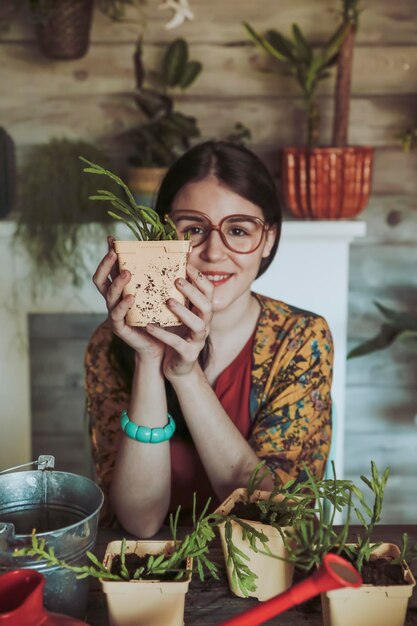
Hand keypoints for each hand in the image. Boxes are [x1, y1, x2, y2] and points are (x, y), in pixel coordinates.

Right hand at [92, 237, 164, 360]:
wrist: (162, 345)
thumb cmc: (162, 316)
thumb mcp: (162, 293)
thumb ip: (165, 275)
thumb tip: (185, 250)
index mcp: (121, 291)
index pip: (109, 270)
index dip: (108, 255)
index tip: (111, 239)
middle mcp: (114, 301)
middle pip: (100, 280)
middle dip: (105, 265)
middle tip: (114, 253)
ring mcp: (115, 314)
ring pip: (109, 296)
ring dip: (117, 283)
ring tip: (127, 274)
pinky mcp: (120, 328)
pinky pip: (117, 315)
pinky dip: (123, 306)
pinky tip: (131, 298)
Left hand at [145, 263, 213, 378]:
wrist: (178, 367)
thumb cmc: (176, 335)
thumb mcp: (179, 315)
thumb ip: (178, 296)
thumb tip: (169, 270)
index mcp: (202, 314)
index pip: (209, 292)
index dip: (200, 279)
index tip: (187, 266)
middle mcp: (205, 325)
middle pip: (207, 306)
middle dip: (193, 292)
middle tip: (177, 280)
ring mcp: (198, 341)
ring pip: (198, 325)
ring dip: (184, 312)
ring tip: (168, 301)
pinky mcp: (188, 354)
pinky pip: (177, 343)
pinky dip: (163, 334)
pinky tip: (149, 326)